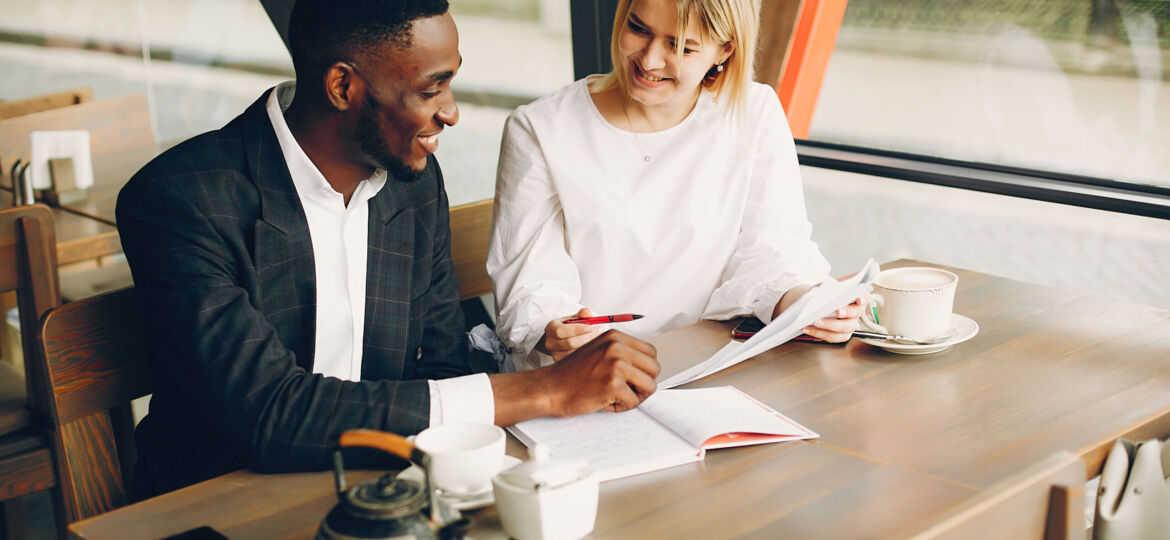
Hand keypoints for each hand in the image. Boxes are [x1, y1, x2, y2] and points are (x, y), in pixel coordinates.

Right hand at [541, 308, 603, 360]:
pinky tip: (594, 348)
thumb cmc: (570, 327)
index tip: (591, 327)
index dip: (576, 329)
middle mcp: (550, 343)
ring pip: (574, 353)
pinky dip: (587, 354)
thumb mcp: (574, 318)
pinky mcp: (562, 363)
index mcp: (551, 328)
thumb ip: (581, 315)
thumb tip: (587, 312)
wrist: (562, 340)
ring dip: (589, 346)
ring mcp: (555, 355)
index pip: (560, 331)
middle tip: (599, 331)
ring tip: (598, 339)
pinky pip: (576, 361)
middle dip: (587, 337)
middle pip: (569, 343)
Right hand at [543, 330, 658, 416]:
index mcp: (615, 336)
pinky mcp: (613, 383)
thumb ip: (622, 353)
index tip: (631, 378)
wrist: (550, 388)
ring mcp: (615, 363)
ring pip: (650, 386)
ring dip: (635, 396)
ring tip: (615, 396)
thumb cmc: (573, 375)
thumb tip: (650, 366)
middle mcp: (616, 346)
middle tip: (625, 391)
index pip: (651, 352)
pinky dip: (621, 407)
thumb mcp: (599, 352)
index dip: (644, 369)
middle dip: (643, 384)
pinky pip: (634, 402)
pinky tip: (605, 401)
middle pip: (654, 369)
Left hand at [801, 293, 868, 342]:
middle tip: (836, 312)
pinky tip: (808, 328)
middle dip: (845, 313)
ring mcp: (850, 325)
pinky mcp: (841, 335)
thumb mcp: (827, 285)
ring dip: (829, 326)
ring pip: (843, 329)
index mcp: (857, 297)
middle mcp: (856, 313)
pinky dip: (819, 333)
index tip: (859, 299)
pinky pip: (833, 337)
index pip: (865, 296)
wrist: (817, 303)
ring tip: (815, 322)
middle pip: (854, 314)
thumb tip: (823, 289)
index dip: (864, 298)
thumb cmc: (825, 293)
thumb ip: (829, 287)